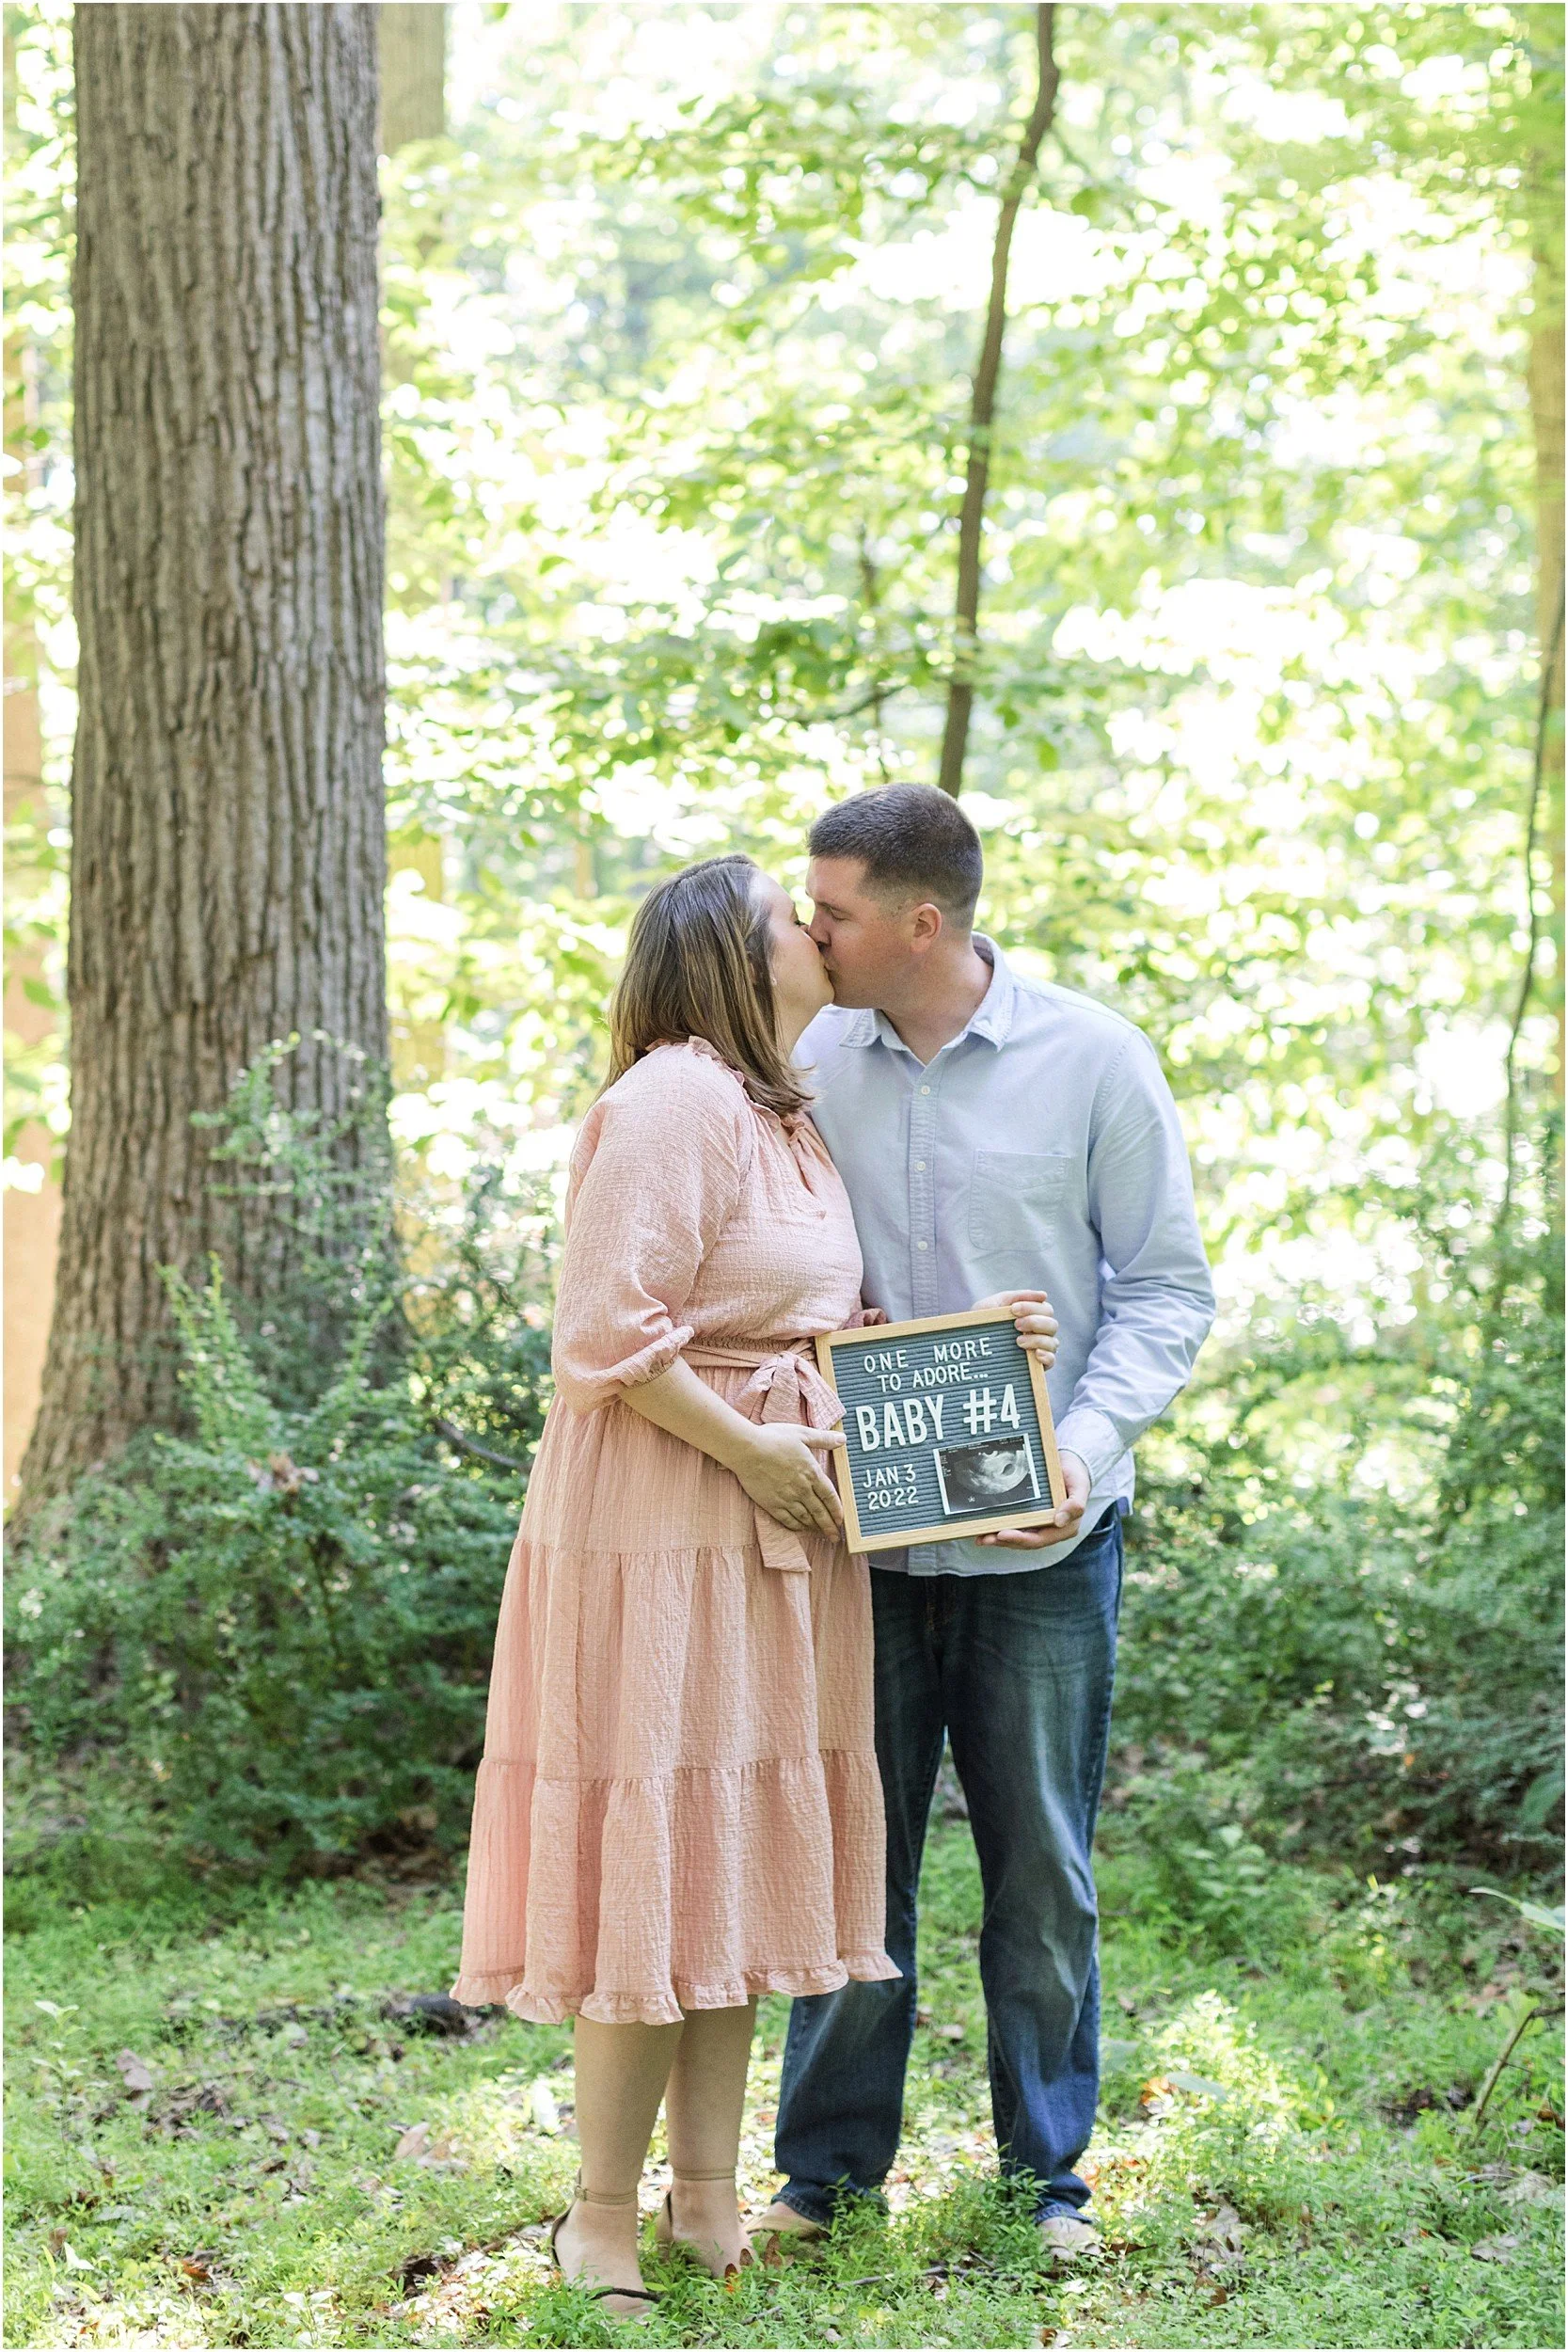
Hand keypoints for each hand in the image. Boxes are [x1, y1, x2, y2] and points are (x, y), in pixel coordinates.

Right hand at [729, 1423, 846, 1537]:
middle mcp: (802, 1489)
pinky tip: (800, 1528)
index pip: (830, 1496)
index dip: (837, 1510)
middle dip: (829, 1526)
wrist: (747, 1450)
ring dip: (814, 1527)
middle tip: (835, 1537)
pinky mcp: (772, 1504)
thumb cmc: (773, 1438)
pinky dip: (796, 1525)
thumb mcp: (802, 1434)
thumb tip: (843, 1438)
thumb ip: (823, 1439)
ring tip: (819, 1533)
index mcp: (811, 1472)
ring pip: (805, 1517)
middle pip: (820, 1512)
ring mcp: (786, 1498)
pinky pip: (787, 1519)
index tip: (841, 1519)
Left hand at [973, 1288, 1058, 1371]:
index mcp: (1032, 1316)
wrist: (965, 1345)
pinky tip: (1035, 1354)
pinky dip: (1047, 1356)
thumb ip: (1015, 1297)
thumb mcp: (993, 1305)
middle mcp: (1039, 1333)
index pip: (1046, 1309)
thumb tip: (1044, 1295)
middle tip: (1016, 1325)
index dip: (1032, 1307)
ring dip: (1038, 1339)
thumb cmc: (980, 1322)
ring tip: (1018, 1341)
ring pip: (1053, 1342)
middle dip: (1035, 1322)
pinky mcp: (1036, 1366)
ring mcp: (1039, 1349)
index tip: (1013, 1309)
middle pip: (1052, 1325)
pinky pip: (1052, 1360)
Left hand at [975, 1449, 1089, 1548]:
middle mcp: (1052, 1530)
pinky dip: (1000, 1528)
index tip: (1002, 1534)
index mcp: (1065, 1527)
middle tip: (984, 1538)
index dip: (1020, 1539)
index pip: (1040, 1539)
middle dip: (1004, 1541)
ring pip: (1018, 1536)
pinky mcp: (1032, 1518)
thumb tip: (1059, 1521)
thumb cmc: (1076, 1476)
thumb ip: (1075, 1504)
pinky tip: (985, 1528)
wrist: (1071, 1464)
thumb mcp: (1080, 1486)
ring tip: (980, 1537)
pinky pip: (1016, 1526)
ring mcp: (1041, 1525)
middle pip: (1025, 1541)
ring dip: (999, 1539)